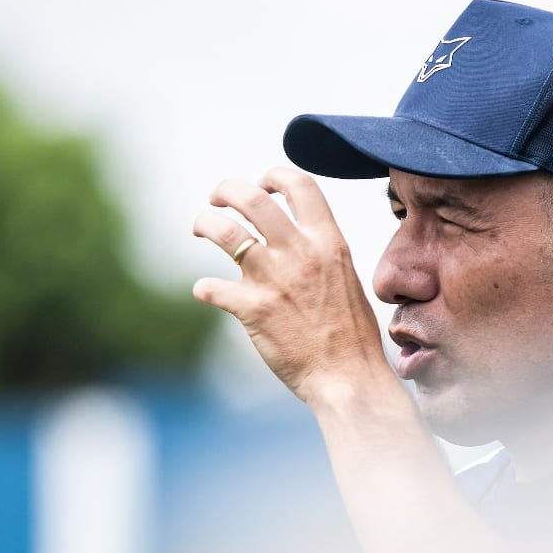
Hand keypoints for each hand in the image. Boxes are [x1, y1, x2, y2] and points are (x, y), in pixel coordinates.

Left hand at [192, 167, 389, 403]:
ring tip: (201, 227)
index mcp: (328, 242)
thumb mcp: (346, 277)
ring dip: (204, 223)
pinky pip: (210, 287)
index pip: (299, 184)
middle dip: (225, 190)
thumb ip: (321, 252)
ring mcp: (273, 279)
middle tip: (216, 199)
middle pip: (251, 197)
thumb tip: (297, 239)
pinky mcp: (252, 309)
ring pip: (223, 231)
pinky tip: (207, 292)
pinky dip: (204, 288)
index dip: (273, 176)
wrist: (348, 377)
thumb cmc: (351, 334)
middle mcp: (299, 253)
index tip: (261, 184)